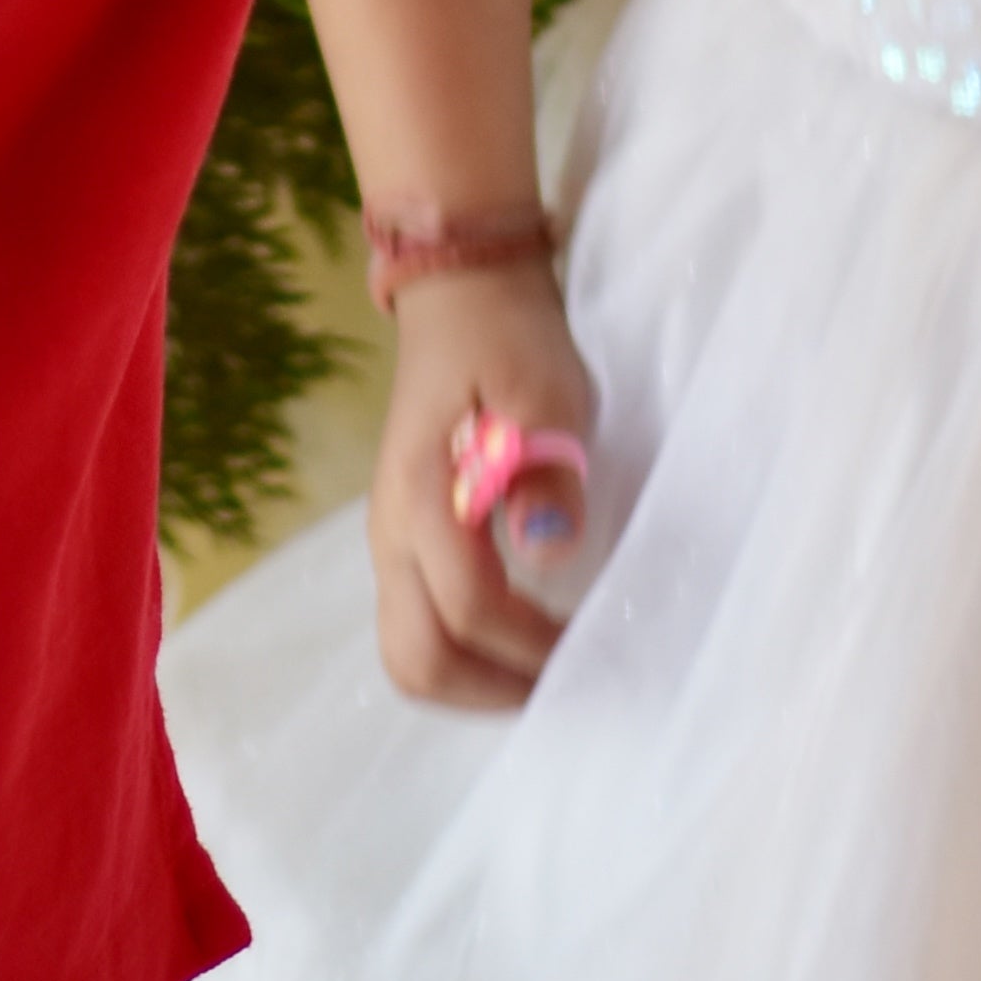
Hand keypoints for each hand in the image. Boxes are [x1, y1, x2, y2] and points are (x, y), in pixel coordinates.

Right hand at [366, 258, 596, 711]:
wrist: (462, 289)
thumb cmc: (507, 335)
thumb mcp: (544, 386)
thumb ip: (545, 472)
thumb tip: (548, 549)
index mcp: (421, 497)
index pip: (470, 607)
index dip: (532, 644)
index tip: (591, 644)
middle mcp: (391, 531)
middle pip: (416, 660)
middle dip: (490, 690)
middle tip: (560, 681)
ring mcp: (389, 538)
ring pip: (408, 653)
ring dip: (472, 682)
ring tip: (539, 670)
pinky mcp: (403, 537)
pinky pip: (416, 624)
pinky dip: (461, 654)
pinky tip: (513, 639)